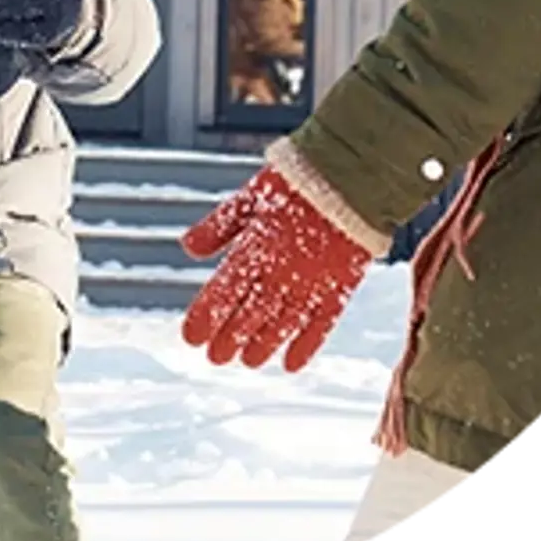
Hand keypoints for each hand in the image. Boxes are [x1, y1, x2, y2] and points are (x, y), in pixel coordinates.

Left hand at [180, 159, 372, 371]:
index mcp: (255, 248)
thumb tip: (188, 248)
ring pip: (282, 325)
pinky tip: (292, 364)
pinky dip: (306, 346)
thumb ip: (218, 226)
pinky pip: (321, 324)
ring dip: (263, 345)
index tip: (191, 337)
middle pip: (250, 314)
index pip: (223, 292)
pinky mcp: (340, 287)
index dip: (206, 317)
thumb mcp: (250, 197)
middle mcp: (281, 272)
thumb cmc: (296, 183)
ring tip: (248, 362)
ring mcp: (312, 282)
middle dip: (230, 338)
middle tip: (215, 357)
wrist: (352, 177)